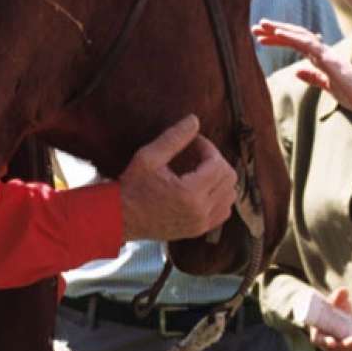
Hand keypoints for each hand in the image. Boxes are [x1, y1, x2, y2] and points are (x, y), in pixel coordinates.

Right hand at [118, 116, 237, 241]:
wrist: (121, 218)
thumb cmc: (132, 186)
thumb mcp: (149, 157)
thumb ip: (174, 137)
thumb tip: (195, 120)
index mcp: (190, 193)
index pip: (217, 163)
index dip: (208, 148)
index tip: (195, 142)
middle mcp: (201, 211)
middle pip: (229, 178)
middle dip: (216, 161)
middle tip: (197, 155)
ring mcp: (202, 223)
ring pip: (230, 195)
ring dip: (220, 179)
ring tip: (200, 170)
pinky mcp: (199, 230)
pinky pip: (224, 211)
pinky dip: (220, 197)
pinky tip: (203, 188)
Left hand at [252, 20, 351, 118]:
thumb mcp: (328, 87)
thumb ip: (313, 78)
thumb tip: (297, 71)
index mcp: (321, 59)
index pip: (297, 44)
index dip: (279, 40)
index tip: (262, 39)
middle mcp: (322, 52)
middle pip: (295, 36)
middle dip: (275, 31)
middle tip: (256, 28)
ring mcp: (326, 54)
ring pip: (299, 35)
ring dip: (279, 30)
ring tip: (261, 26)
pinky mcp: (329, 58)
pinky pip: (307, 43)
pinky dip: (291, 36)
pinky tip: (277, 33)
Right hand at [308, 287, 351, 350]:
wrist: (341, 318)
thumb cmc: (332, 309)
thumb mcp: (334, 301)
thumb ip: (338, 297)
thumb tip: (344, 291)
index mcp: (320, 336)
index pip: (322, 341)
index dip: (326, 342)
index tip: (332, 342)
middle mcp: (332, 348)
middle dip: (351, 346)